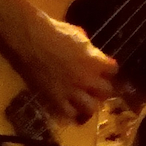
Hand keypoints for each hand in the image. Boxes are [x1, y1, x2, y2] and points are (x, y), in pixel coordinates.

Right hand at [2, 9, 117, 124]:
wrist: (31, 41)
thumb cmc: (56, 33)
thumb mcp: (80, 37)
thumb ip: (90, 50)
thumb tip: (92, 54)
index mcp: (96, 62)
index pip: (113, 70)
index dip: (109, 69)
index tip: (105, 68)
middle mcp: (87, 79)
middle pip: (106, 91)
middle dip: (103, 89)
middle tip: (96, 87)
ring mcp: (71, 91)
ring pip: (90, 107)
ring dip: (90, 104)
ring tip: (85, 100)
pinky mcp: (54, 98)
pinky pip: (67, 113)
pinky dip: (70, 112)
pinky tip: (69, 107)